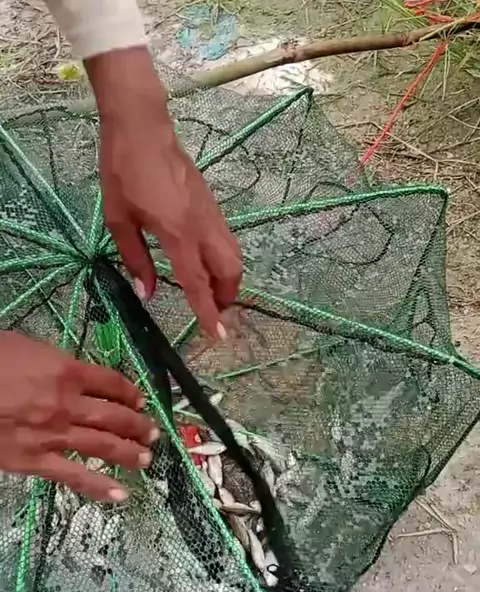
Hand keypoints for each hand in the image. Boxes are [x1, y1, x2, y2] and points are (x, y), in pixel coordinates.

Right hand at [0, 331, 158, 500]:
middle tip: (154, 432)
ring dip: (129, 451)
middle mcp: (68, 403)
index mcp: (65, 370)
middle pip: (114, 415)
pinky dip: (100, 487)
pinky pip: (74, 476)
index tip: (140, 398)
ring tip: (147, 457)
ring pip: (103, 445)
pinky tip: (121, 494)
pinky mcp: (36, 461)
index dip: (129, 390)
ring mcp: (54, 435)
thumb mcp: (20, 346)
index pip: (109, 381)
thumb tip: (63, 370)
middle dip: (138, 424)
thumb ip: (48, 361)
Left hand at [86, 48, 242, 339]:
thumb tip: (147, 293)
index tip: (216, 336)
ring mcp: (211, 214)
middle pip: (230, 272)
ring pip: (233, 257)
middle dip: (226, 298)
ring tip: (209, 293)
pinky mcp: (211, 205)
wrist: (143, 125)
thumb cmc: (123, 170)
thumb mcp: (118, 219)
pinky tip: (203, 264)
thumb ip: (135, 259)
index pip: (197, 282)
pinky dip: (223, 261)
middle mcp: (202, 226)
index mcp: (177, 233)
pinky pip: (226, 241)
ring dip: (227, 280)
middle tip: (211, 313)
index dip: (207, 313)